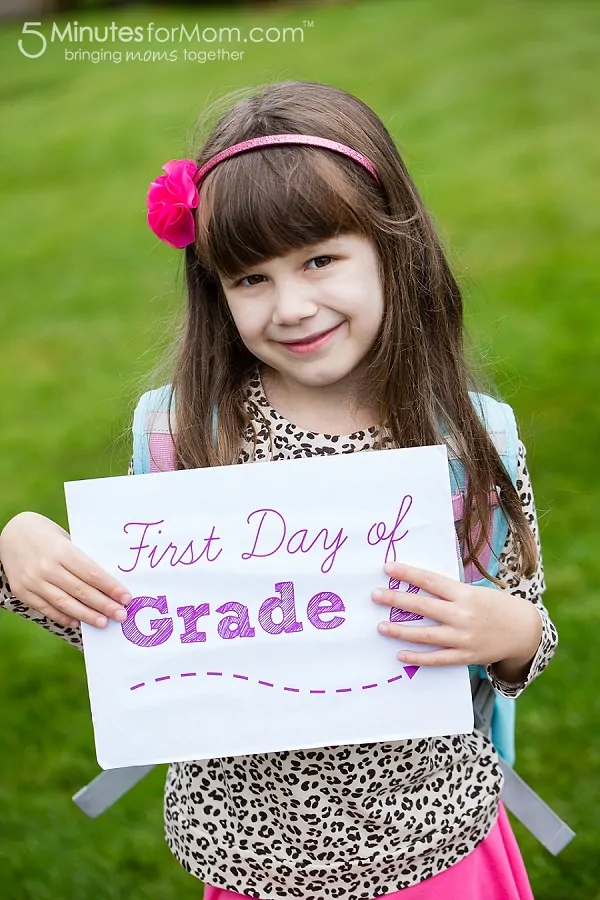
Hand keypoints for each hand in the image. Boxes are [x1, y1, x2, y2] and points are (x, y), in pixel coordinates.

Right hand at [0, 511, 130, 628]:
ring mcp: (33, 581)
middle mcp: (47, 567)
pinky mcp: (22, 592)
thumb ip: (81, 560)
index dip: (111, 587)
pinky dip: (63, 616)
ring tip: (103, 623)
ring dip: (86, 615)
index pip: (92, 573)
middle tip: (121, 615)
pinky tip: (77, 622)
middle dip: (104, 605)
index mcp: (62, 551)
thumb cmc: (47, 535)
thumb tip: (106, 584)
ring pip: (65, 603)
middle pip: (81, 591)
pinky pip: (46, 608)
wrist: (12, 533)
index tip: (126, 598)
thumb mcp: (66, 540)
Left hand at [372, 561, 541, 673]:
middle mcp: (462, 614)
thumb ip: (449, 591)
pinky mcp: (466, 656)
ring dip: (401, 631)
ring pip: (426, 634)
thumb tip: (417, 585)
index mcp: (464, 593)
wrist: (523, 630)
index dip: (407, 574)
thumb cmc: (494, 606)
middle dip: (396, 600)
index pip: (429, 581)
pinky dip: (418, 657)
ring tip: (380, 626)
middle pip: (423, 606)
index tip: (387, 568)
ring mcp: (463, 637)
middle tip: (375, 595)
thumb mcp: (474, 591)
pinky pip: (437, 658)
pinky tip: (400, 654)